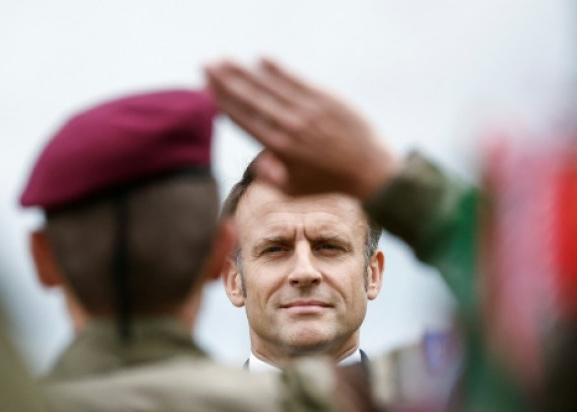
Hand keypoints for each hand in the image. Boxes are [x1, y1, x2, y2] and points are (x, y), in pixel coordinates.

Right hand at [205, 58, 400, 199]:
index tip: (207, 88)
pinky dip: (278, 68)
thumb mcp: (293, 189)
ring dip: (245, 71)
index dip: (223, 102)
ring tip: (225, 59)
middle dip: (226, 80)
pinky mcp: (326, 98)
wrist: (370, 171)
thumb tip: (255, 162)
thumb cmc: (328, 183)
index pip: (243, 119)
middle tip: (206, 64)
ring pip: (270, 86)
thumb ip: (269, 177)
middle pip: (250, 98)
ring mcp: (308, 110)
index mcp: (278, 149)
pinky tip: (261, 57)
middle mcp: (290, 126)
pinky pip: (296, 79)